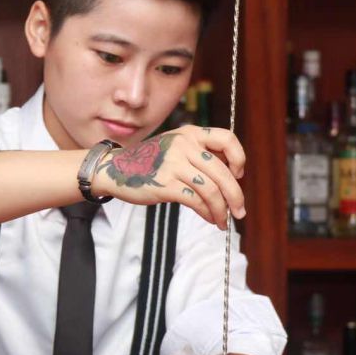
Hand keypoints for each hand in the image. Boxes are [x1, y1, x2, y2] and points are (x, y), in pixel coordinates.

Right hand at [90, 125, 246, 228]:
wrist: (115, 169)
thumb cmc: (151, 161)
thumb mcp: (176, 146)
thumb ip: (200, 155)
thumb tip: (231, 179)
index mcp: (190, 134)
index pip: (227, 138)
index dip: (238, 157)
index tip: (238, 174)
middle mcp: (184, 145)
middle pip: (222, 172)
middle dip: (235, 195)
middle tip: (239, 211)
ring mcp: (174, 164)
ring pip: (211, 190)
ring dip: (221, 209)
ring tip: (223, 220)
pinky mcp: (165, 184)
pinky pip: (195, 201)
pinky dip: (207, 213)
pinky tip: (210, 219)